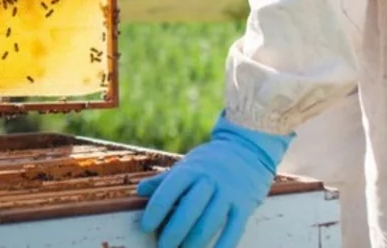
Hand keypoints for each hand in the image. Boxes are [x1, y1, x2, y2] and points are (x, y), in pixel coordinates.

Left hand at [136, 112, 293, 247]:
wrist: (247, 149)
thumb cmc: (210, 162)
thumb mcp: (186, 165)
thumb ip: (164, 180)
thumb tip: (139, 191)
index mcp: (190, 170)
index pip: (168, 191)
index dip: (155, 211)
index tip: (145, 227)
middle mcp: (209, 180)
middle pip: (188, 210)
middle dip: (173, 232)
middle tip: (162, 247)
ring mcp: (228, 193)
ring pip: (209, 222)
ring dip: (194, 243)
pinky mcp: (245, 205)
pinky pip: (234, 229)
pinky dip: (223, 246)